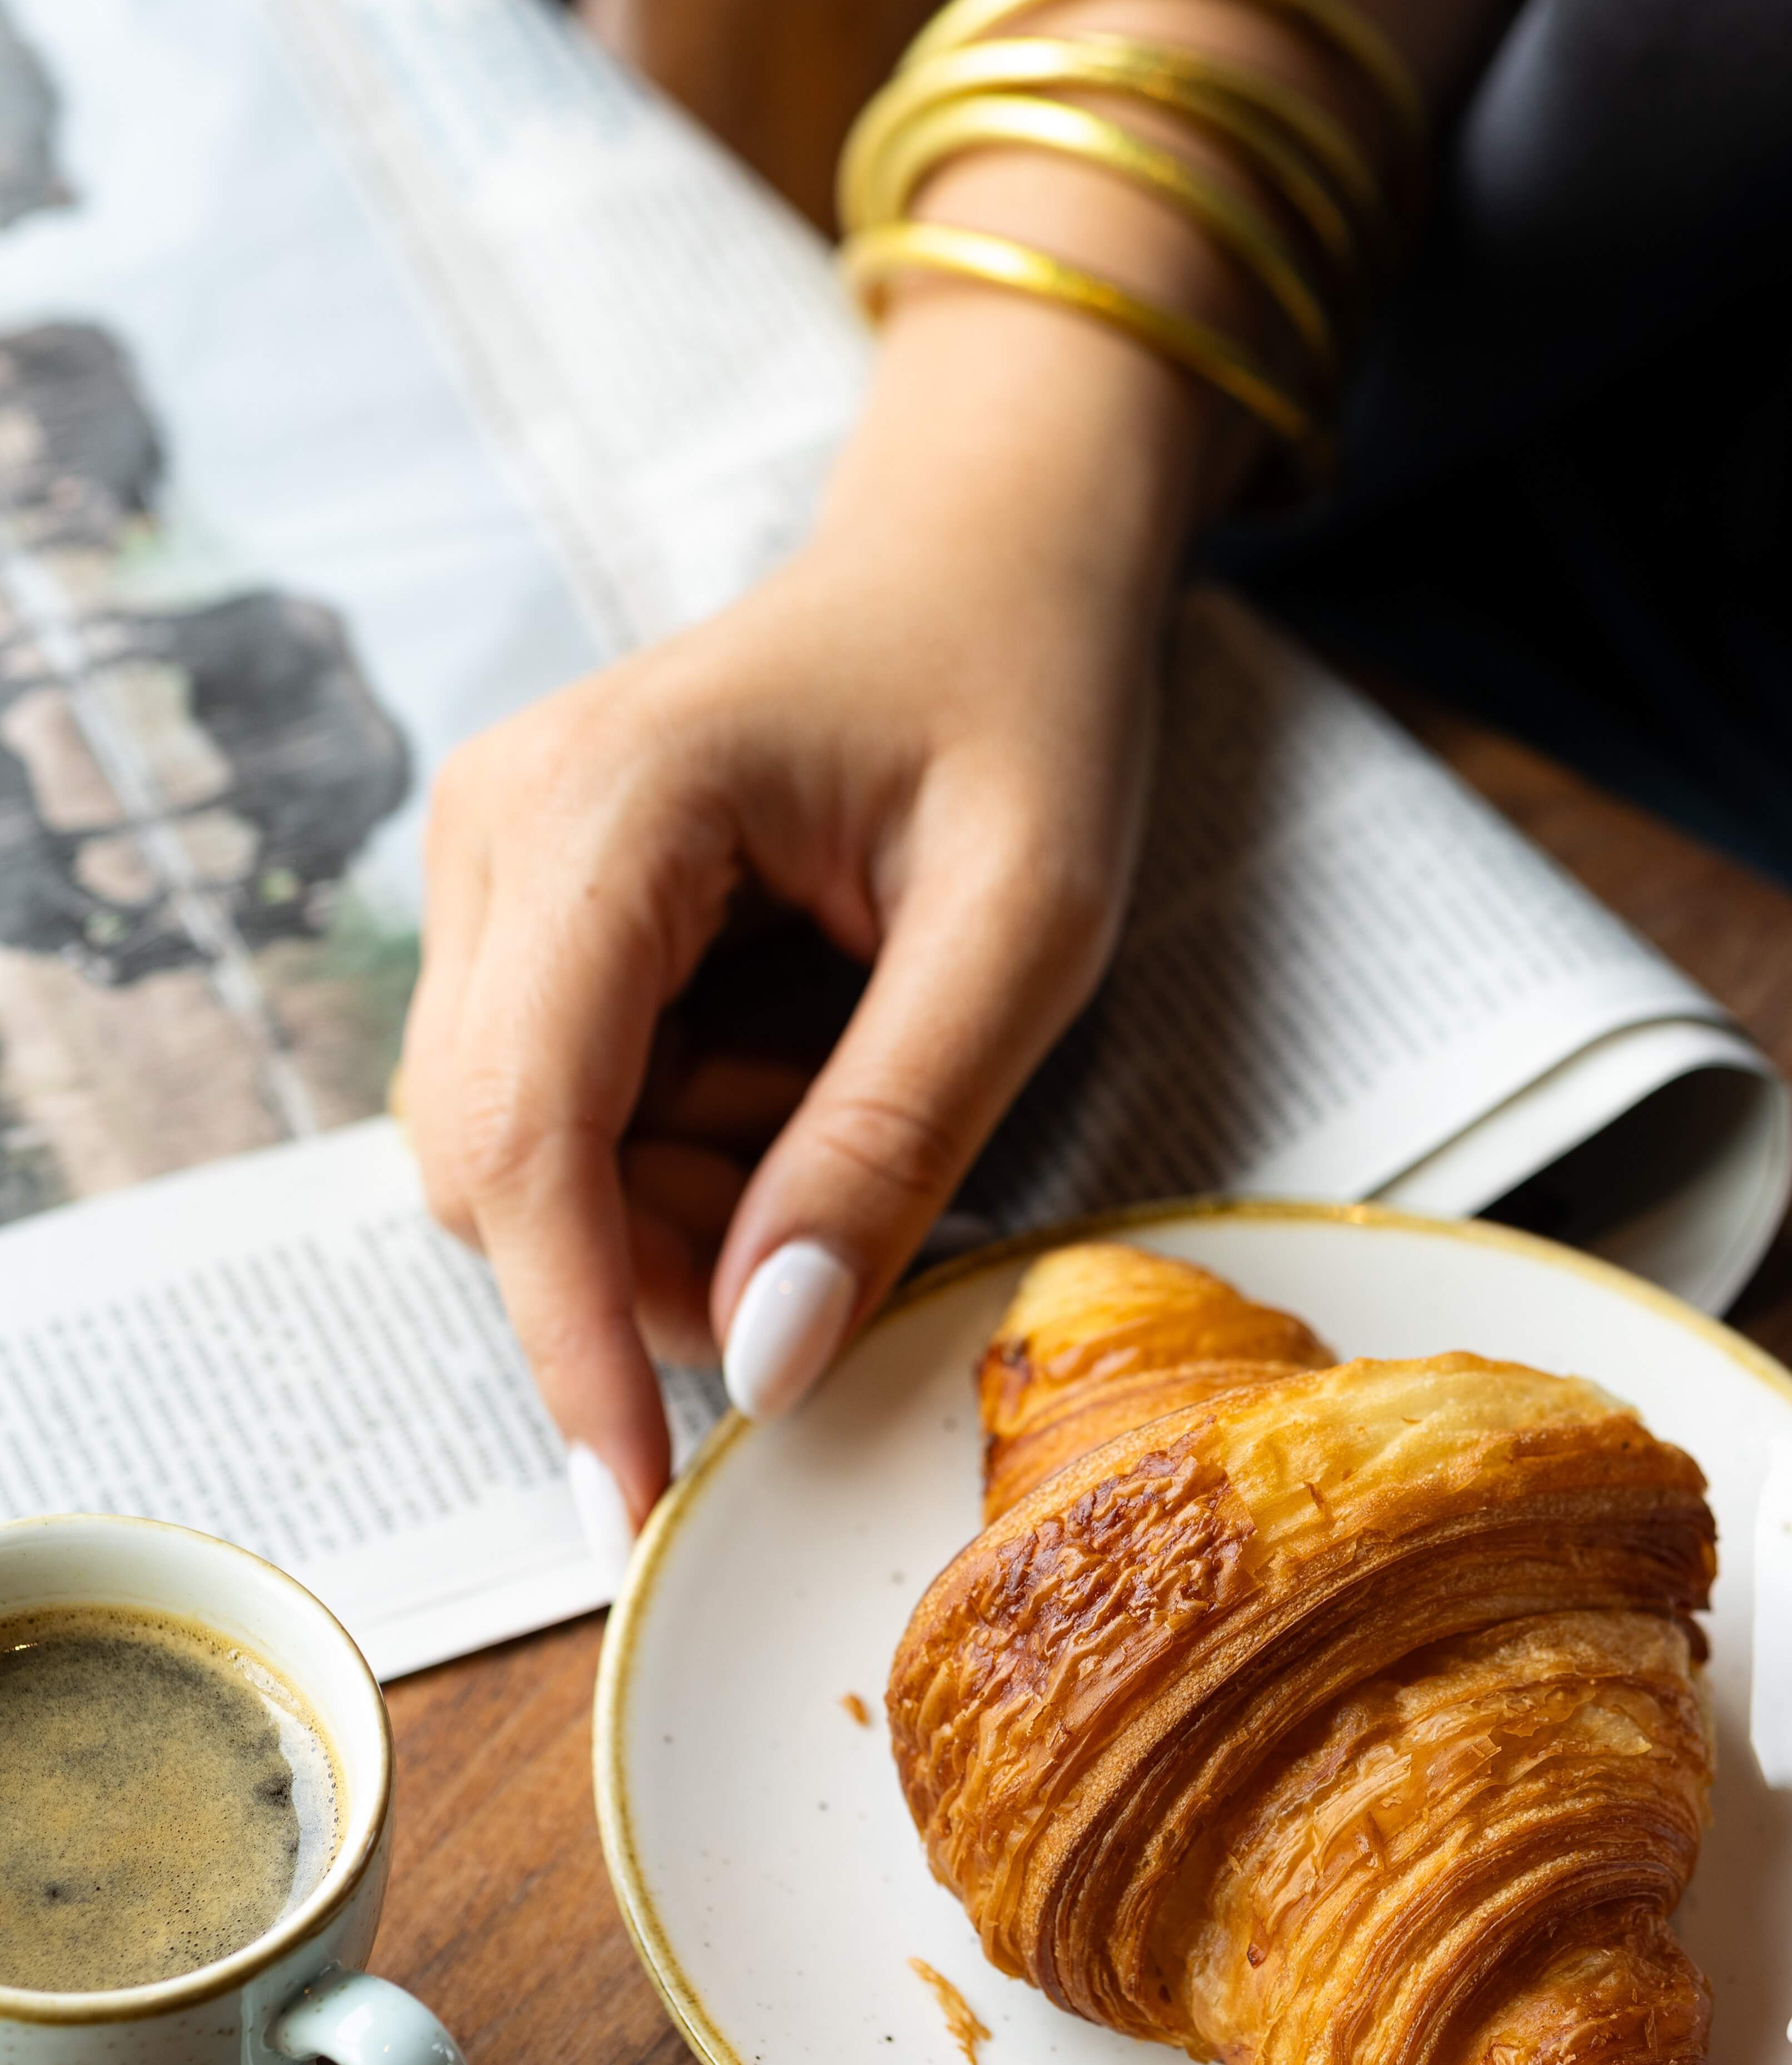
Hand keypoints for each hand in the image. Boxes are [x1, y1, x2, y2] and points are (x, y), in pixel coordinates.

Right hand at [401, 296, 1200, 1530]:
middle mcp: (498, 832)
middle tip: (841, 1232)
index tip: (630, 1502)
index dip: (567, 1339)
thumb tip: (765, 1360)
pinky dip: (671, 1153)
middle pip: (494, 1166)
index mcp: (605, 806)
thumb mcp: (1024, 929)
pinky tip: (788, 1074)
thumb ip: (891, 1139)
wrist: (986, 562)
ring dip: (670, 1209)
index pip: (524, 1132)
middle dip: (647, 1266)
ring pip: (517, 1157)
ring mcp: (494, 866)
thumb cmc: (1023, 706)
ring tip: (839, 1104)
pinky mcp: (527, 910)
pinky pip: (558, 1109)